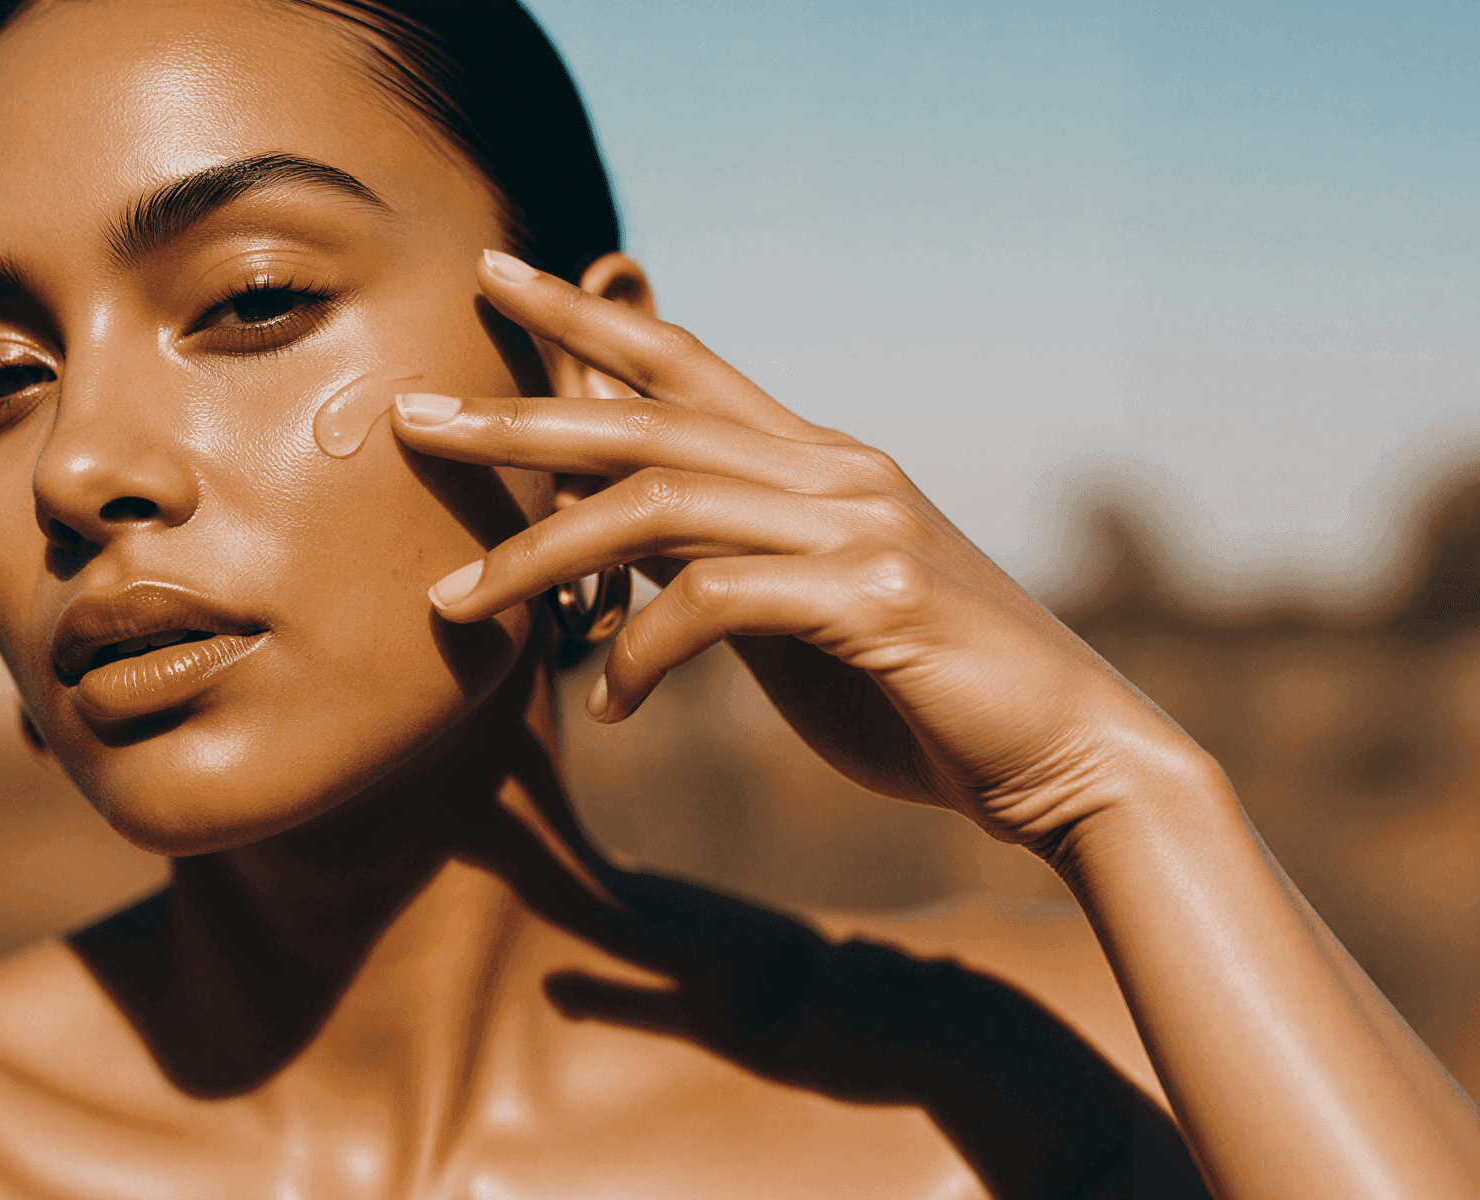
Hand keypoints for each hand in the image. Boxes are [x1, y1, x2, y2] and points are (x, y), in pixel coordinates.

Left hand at [393, 250, 1209, 851]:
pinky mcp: (873, 601)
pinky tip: (612, 707)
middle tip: (408, 422)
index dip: (585, 319)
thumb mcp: (800, 621)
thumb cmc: (923, 697)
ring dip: (541, 556)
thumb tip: (614, 547)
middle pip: (644, 417)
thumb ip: (717, 567)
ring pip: (658, 504)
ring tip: (457, 606)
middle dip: (515, 419)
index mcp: (816, 463)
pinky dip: (641, 653)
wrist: (1071, 758)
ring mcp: (859, 528)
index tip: (494, 278)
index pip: (682, 363)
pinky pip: (714, 600)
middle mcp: (835, 472)